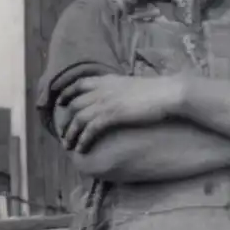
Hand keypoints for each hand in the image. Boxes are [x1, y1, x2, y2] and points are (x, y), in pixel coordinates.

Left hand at [57, 75, 185, 152]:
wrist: (168, 93)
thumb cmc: (157, 90)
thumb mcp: (133, 84)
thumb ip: (121, 88)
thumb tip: (119, 96)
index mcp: (108, 80)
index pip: (79, 84)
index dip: (67, 93)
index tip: (61, 102)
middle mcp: (103, 89)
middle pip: (74, 104)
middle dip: (65, 119)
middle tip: (62, 132)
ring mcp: (106, 102)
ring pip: (78, 118)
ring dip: (70, 133)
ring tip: (68, 145)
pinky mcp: (111, 115)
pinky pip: (90, 129)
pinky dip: (83, 140)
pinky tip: (81, 149)